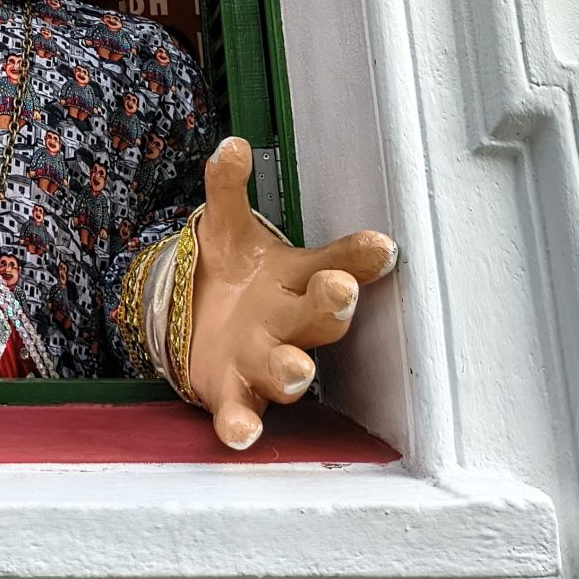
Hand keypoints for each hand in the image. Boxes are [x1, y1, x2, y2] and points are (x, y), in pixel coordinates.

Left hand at [188, 136, 396, 450]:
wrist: (198, 329)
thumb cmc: (234, 277)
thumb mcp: (227, 230)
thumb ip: (228, 189)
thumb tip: (233, 145)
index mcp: (294, 280)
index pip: (332, 264)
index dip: (355, 257)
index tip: (380, 245)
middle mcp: (287, 324)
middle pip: (316, 318)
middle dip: (330, 306)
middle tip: (341, 291)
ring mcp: (262, 363)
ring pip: (283, 369)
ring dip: (290, 370)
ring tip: (297, 368)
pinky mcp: (232, 396)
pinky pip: (240, 414)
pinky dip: (241, 426)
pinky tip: (241, 434)